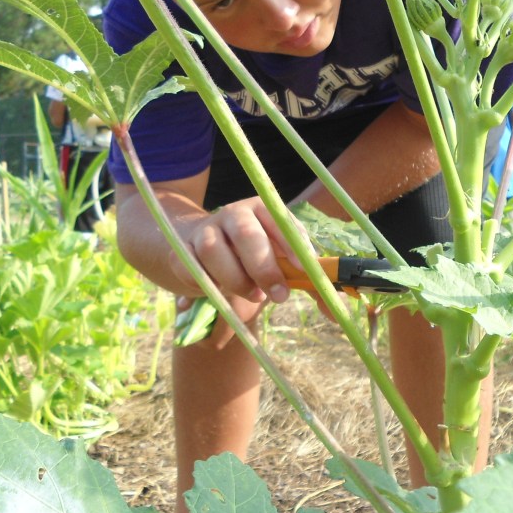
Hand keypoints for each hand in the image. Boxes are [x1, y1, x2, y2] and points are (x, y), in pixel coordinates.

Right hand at [172, 197, 302, 304]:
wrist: (205, 247)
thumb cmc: (252, 255)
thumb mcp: (278, 258)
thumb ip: (303, 276)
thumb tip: (330, 303)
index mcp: (260, 208)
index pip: (278, 219)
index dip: (291, 244)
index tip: (304, 270)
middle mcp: (232, 214)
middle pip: (245, 234)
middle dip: (264, 268)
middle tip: (279, 295)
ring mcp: (204, 231)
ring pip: (213, 251)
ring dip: (235, 280)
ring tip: (253, 296)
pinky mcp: (182, 250)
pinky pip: (188, 267)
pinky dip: (204, 284)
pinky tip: (220, 292)